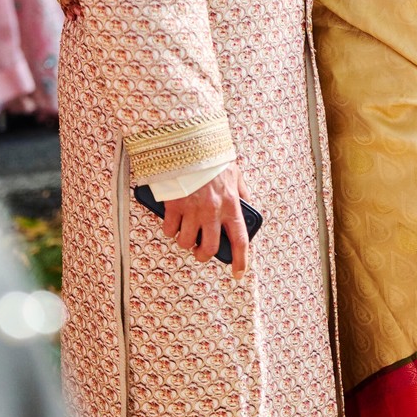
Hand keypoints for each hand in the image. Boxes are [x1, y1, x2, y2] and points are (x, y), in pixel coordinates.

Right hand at [162, 165, 249, 280]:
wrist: (189, 143)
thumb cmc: (212, 158)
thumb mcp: (235, 173)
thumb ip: (241, 192)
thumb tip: (247, 204)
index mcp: (231, 204)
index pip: (240, 240)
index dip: (241, 260)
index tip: (238, 273)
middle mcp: (212, 211)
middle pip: (209, 248)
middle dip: (203, 255)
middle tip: (200, 251)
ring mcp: (191, 210)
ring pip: (186, 242)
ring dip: (185, 242)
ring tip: (185, 233)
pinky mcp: (173, 205)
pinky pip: (169, 229)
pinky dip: (170, 230)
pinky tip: (173, 222)